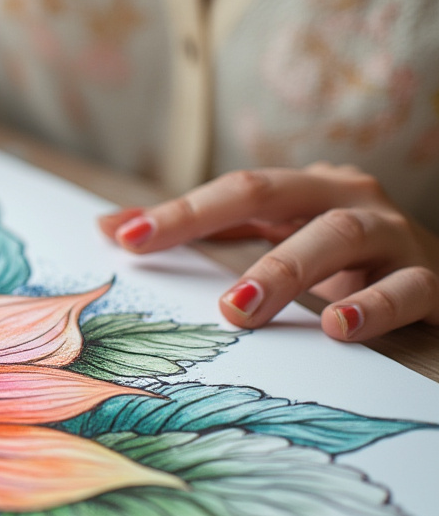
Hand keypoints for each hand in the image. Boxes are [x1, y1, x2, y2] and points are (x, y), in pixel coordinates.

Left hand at [98, 164, 438, 340]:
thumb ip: (202, 233)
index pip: (232, 191)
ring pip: (337, 235)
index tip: (123, 238)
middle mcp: (347, 199)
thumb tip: (109, 228)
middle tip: (154, 253)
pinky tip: (339, 326)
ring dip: (285, 270)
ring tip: (242, 308)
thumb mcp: (275, 238)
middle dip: (215, 224)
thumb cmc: (345, 259)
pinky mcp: (431, 279)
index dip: (178, 212)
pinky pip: (405, 289)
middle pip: (275, 196)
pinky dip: (372, 305)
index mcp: (304, 190)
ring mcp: (393, 235)